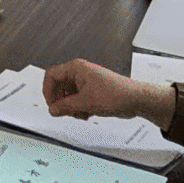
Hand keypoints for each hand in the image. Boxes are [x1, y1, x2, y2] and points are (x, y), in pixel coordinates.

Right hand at [41, 59, 175, 128]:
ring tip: (81, 113)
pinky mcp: (92, 91)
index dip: (48, 91)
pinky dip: (79, 108)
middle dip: (62, 102)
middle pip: (58, 87)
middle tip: (65, 112)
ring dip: (71, 107)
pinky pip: (77, 100)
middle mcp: (80, 73)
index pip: (51, 76)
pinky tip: (87, 114)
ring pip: (67, 95)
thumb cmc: (117, 94)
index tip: (51, 104)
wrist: (135, 100)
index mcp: (76, 68)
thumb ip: (65, 107)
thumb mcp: (85, 102)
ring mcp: (86, 82)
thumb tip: (53, 109)